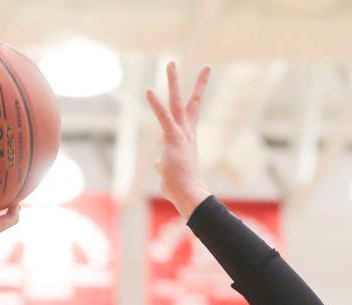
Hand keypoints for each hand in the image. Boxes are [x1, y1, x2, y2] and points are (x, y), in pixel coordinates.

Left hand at [145, 61, 211, 218]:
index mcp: (188, 138)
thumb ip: (164, 163)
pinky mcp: (173, 139)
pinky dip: (156, 104)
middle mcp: (187, 133)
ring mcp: (180, 135)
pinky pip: (164, 117)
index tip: (203, 78)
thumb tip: (159, 164)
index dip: (197, 94)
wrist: (188, 195)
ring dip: (174, 82)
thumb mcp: (169, 172)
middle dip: (195, 82)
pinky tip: (149, 90)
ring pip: (177, 103)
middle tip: (190, 66)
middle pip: (190, 102)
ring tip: (171, 63)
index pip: (192, 112)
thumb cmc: (180, 187)